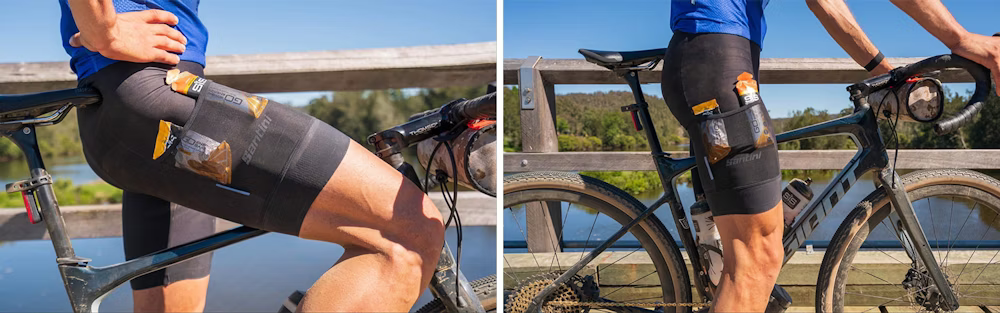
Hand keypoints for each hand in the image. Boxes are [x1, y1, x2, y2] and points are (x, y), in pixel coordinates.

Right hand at [69, 10, 186, 64]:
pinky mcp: (150, 53)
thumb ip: (84, 37)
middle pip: (167, 29)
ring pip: (170, 41)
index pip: (156, 16)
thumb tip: (72, 40)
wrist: (105, 35)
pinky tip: (176, 60)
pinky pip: (166, 55)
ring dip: (178, 44)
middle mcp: (146, 29)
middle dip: (176, 34)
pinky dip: (173, 57)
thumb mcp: (91, 32)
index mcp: (135, 19)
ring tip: (183, 47)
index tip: (174, 20)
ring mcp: (150, 40)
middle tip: (182, 38)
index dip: (167, 18)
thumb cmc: (97, 32)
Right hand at [949, 33, 999, 95]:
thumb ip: (992, 59)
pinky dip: (999, 84)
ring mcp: (999, 51)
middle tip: (999, 90)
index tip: (999, 87)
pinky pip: (999, 73)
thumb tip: (994, 71)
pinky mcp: (993, 56)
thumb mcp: (985, 53)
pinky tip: (998, 92)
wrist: (959, 40)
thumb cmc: (969, 47)